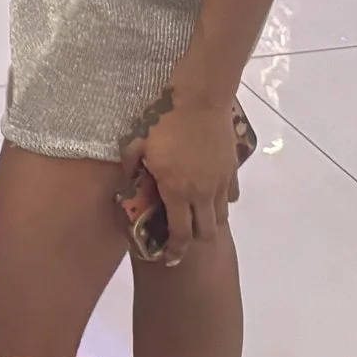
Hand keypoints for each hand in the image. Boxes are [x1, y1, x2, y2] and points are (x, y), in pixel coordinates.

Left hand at [124, 101, 240, 265]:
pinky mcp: (232, 169)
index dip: (176, 251)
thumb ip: (131, 167)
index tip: (170, 258)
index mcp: (176, 191)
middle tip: (182, 234)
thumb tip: (125, 183)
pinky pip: (230, 195)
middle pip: (206, 232)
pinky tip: (210, 192)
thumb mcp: (137, 143)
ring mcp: (220, 182)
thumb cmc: (163, 119)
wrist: (198, 98)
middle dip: (194, 239)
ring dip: (208, 220)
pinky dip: (221, 200)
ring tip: (195, 213)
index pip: (180, 234)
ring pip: (220, 216)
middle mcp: (202, 193)